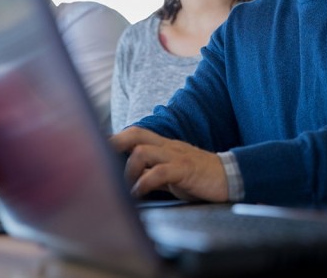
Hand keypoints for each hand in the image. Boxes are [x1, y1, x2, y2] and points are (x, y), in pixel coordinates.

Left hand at [109, 127, 228, 202]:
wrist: (231, 177)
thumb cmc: (199, 178)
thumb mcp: (172, 173)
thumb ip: (152, 172)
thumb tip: (128, 182)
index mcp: (163, 145)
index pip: (135, 134)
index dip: (114, 138)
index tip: (94, 146)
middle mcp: (167, 146)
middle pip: (135, 134)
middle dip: (114, 143)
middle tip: (100, 158)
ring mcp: (176, 156)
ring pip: (142, 150)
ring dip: (128, 170)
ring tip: (128, 187)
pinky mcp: (185, 169)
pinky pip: (159, 171)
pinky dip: (144, 182)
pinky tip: (139, 193)